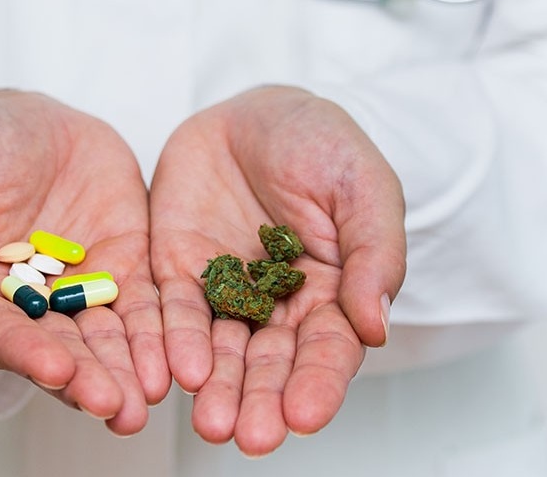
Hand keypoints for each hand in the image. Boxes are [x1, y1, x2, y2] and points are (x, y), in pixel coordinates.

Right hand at [0, 90, 168, 433]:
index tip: (56, 368)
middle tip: (116, 406)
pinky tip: (176, 360)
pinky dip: (160, 335)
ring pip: (105, 340)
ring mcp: (79, 292)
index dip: (25, 353)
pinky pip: (146, 307)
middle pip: (58, 351)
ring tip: (146, 399)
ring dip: (125, 372)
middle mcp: (28, 309)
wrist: (30, 117)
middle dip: (87, 380)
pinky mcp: (125, 271)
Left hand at [150, 85, 405, 455]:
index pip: (327, 350)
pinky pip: (171, 311)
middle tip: (250, 436)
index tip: (306, 416)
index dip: (318, 384)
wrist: (255, 110)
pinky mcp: (178, 270)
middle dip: (260, 400)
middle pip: (269, 363)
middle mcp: (277, 306)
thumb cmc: (321, 144)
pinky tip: (175, 371)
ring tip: (212, 423)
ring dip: (216, 388)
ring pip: (219, 350)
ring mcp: (225, 291)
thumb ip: (374, 252)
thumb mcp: (364, 187)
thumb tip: (374, 326)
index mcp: (332, 294)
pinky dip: (172, 342)